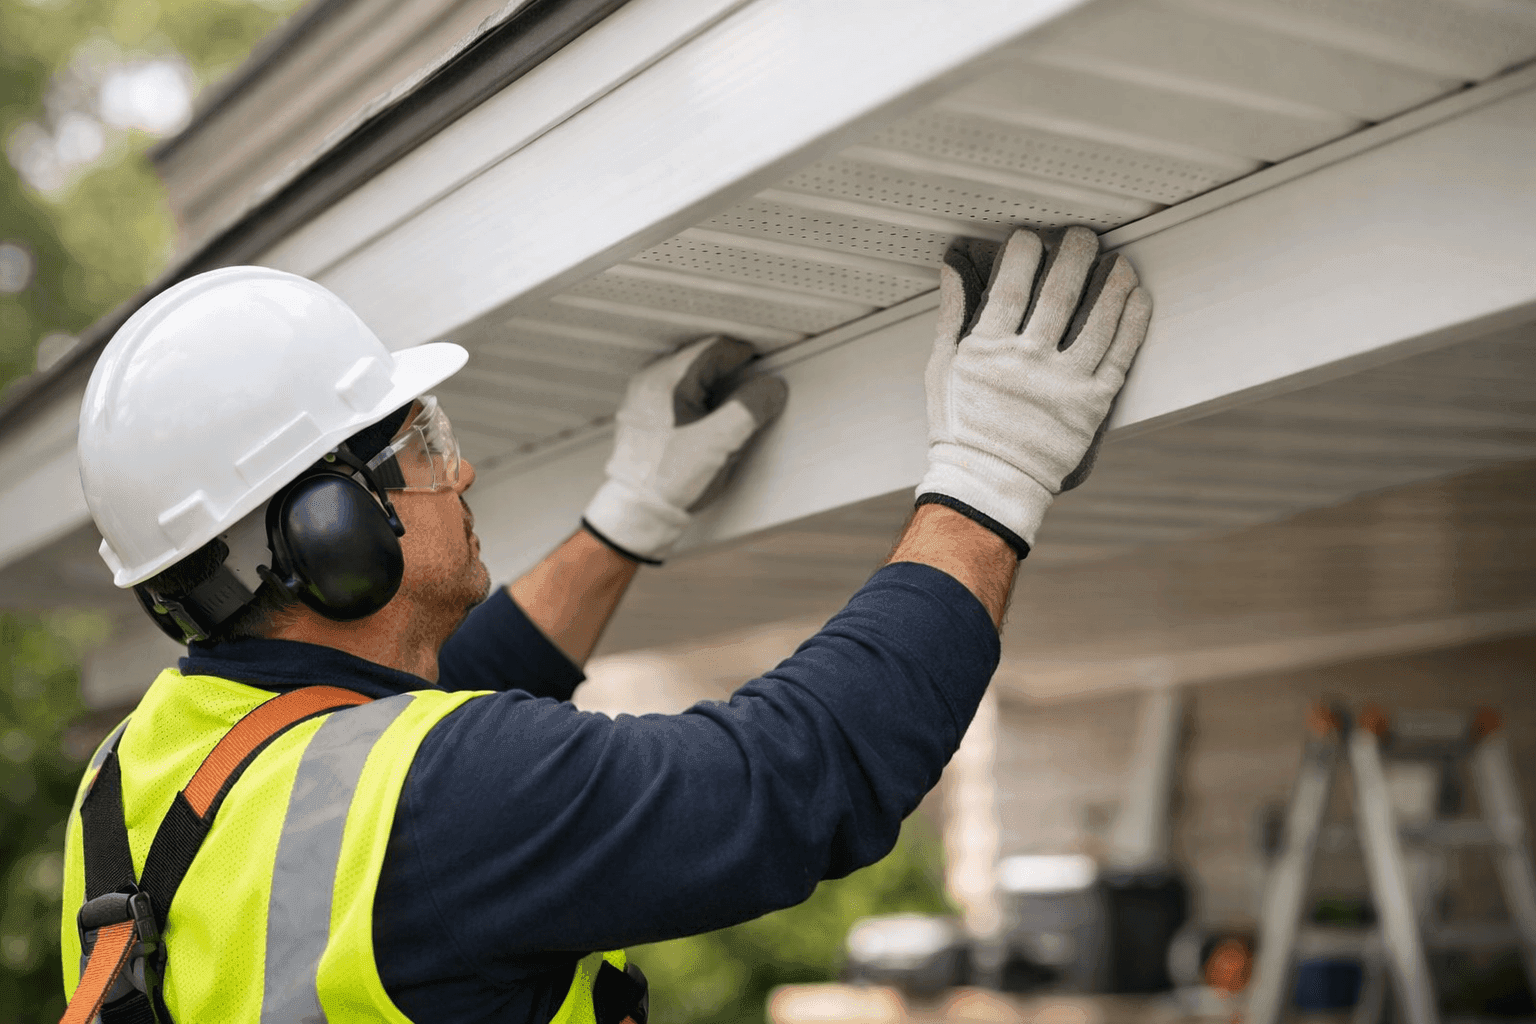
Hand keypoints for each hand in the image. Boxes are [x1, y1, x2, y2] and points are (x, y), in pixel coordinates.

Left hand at [583, 336, 787, 562]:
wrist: (638, 512)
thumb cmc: (670, 480)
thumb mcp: (720, 442)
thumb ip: (750, 408)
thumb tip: (772, 387)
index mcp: (667, 378)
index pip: (716, 347)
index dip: (746, 356)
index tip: (764, 370)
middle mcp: (650, 380)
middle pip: (701, 359)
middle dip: (730, 372)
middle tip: (751, 391)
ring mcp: (643, 397)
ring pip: (689, 376)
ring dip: (713, 386)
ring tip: (729, 410)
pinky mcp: (643, 415)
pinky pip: (675, 394)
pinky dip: (697, 400)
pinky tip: (706, 423)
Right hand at [917, 226, 1150, 556]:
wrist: (988, 482)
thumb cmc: (959, 427)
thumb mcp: (941, 368)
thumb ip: (951, 316)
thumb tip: (951, 268)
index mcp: (988, 349)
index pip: (1011, 285)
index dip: (1024, 253)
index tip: (1031, 237)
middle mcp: (1028, 361)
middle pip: (1059, 293)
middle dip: (1073, 255)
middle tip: (1082, 236)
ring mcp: (1064, 383)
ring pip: (1098, 320)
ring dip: (1113, 283)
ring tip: (1120, 262)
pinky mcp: (1092, 405)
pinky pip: (1120, 355)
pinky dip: (1133, 323)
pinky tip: (1138, 299)